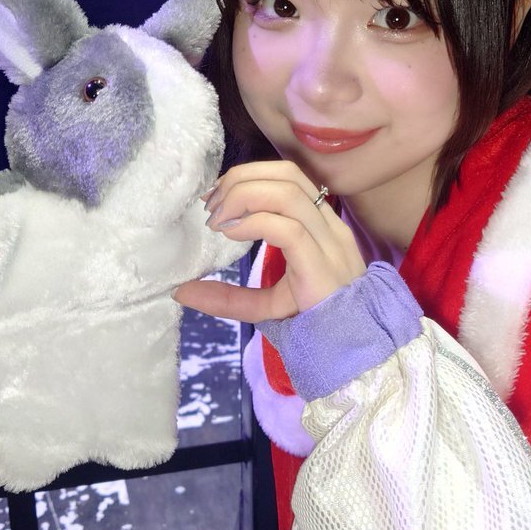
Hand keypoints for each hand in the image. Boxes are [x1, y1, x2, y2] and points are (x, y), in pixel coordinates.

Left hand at [173, 161, 366, 322]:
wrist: (349, 355)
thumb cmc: (314, 325)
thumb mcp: (265, 304)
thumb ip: (228, 297)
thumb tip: (181, 292)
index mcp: (322, 226)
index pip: (289, 176)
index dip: (248, 176)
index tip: (216, 198)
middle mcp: (330, 228)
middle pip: (287, 174)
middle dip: (241, 180)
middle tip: (211, 208)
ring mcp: (329, 245)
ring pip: (288, 193)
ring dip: (243, 197)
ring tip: (218, 221)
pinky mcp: (321, 267)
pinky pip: (289, 229)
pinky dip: (254, 224)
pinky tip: (233, 234)